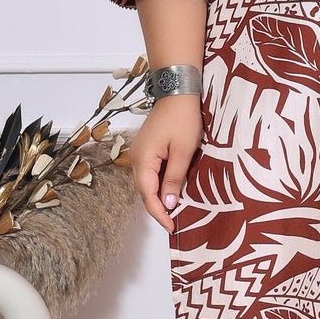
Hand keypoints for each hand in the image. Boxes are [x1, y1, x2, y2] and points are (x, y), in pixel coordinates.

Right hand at [129, 96, 203, 231]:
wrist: (178, 91)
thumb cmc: (182, 119)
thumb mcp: (183, 152)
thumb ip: (174, 179)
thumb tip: (167, 204)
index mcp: (143, 160)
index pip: (148, 195)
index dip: (159, 213)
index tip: (171, 227)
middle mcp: (136, 158)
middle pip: (145, 190)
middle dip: (158, 207)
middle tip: (174, 222)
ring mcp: (140, 152)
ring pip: (148, 182)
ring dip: (160, 196)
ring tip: (175, 210)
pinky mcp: (147, 148)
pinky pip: (152, 171)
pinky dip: (161, 183)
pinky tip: (173, 189)